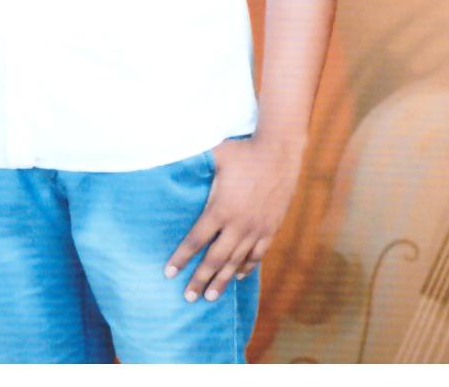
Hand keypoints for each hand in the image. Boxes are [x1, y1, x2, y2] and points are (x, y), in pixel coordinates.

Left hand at [163, 134, 304, 301]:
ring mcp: (256, 228)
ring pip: (236, 262)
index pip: (196, 240)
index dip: (181, 258)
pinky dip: (247, 267)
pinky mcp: (271, 227)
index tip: (168, 274)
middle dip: (199, 279)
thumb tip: (167, 158)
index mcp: (220, 208)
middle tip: (188, 298)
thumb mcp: (215, 156)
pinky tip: (239, 276)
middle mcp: (238, 224)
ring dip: (222, 280)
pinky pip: (257, 254)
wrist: (280, 151)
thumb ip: (193, 164)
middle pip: (215, 259)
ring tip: (211, 296)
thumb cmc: (243, 150)